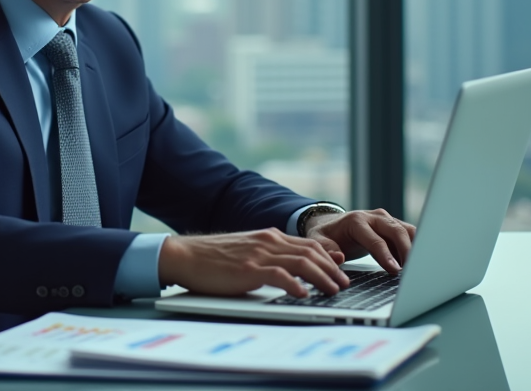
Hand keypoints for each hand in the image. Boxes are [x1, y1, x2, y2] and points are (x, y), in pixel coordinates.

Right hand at [158, 228, 349, 298]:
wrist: (186, 255)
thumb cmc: (213, 257)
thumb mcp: (247, 250)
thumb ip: (270, 254)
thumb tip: (292, 267)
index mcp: (268, 236)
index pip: (308, 243)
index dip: (329, 256)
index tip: (341, 269)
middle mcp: (268, 242)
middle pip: (311, 251)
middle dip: (332, 269)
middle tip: (344, 284)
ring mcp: (259, 254)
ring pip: (302, 262)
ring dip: (322, 278)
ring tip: (333, 291)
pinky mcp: (248, 270)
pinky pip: (279, 275)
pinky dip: (295, 285)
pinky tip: (303, 294)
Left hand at [304, 208, 415, 274]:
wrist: (332, 225)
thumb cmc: (327, 236)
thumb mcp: (319, 242)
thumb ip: (326, 250)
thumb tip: (338, 257)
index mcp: (356, 221)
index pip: (375, 239)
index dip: (386, 255)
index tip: (395, 270)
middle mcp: (374, 217)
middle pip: (396, 231)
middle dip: (406, 251)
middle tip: (412, 271)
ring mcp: (386, 219)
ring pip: (406, 230)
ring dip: (414, 247)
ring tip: (417, 268)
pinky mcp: (393, 225)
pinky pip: (409, 234)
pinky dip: (415, 246)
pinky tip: (416, 262)